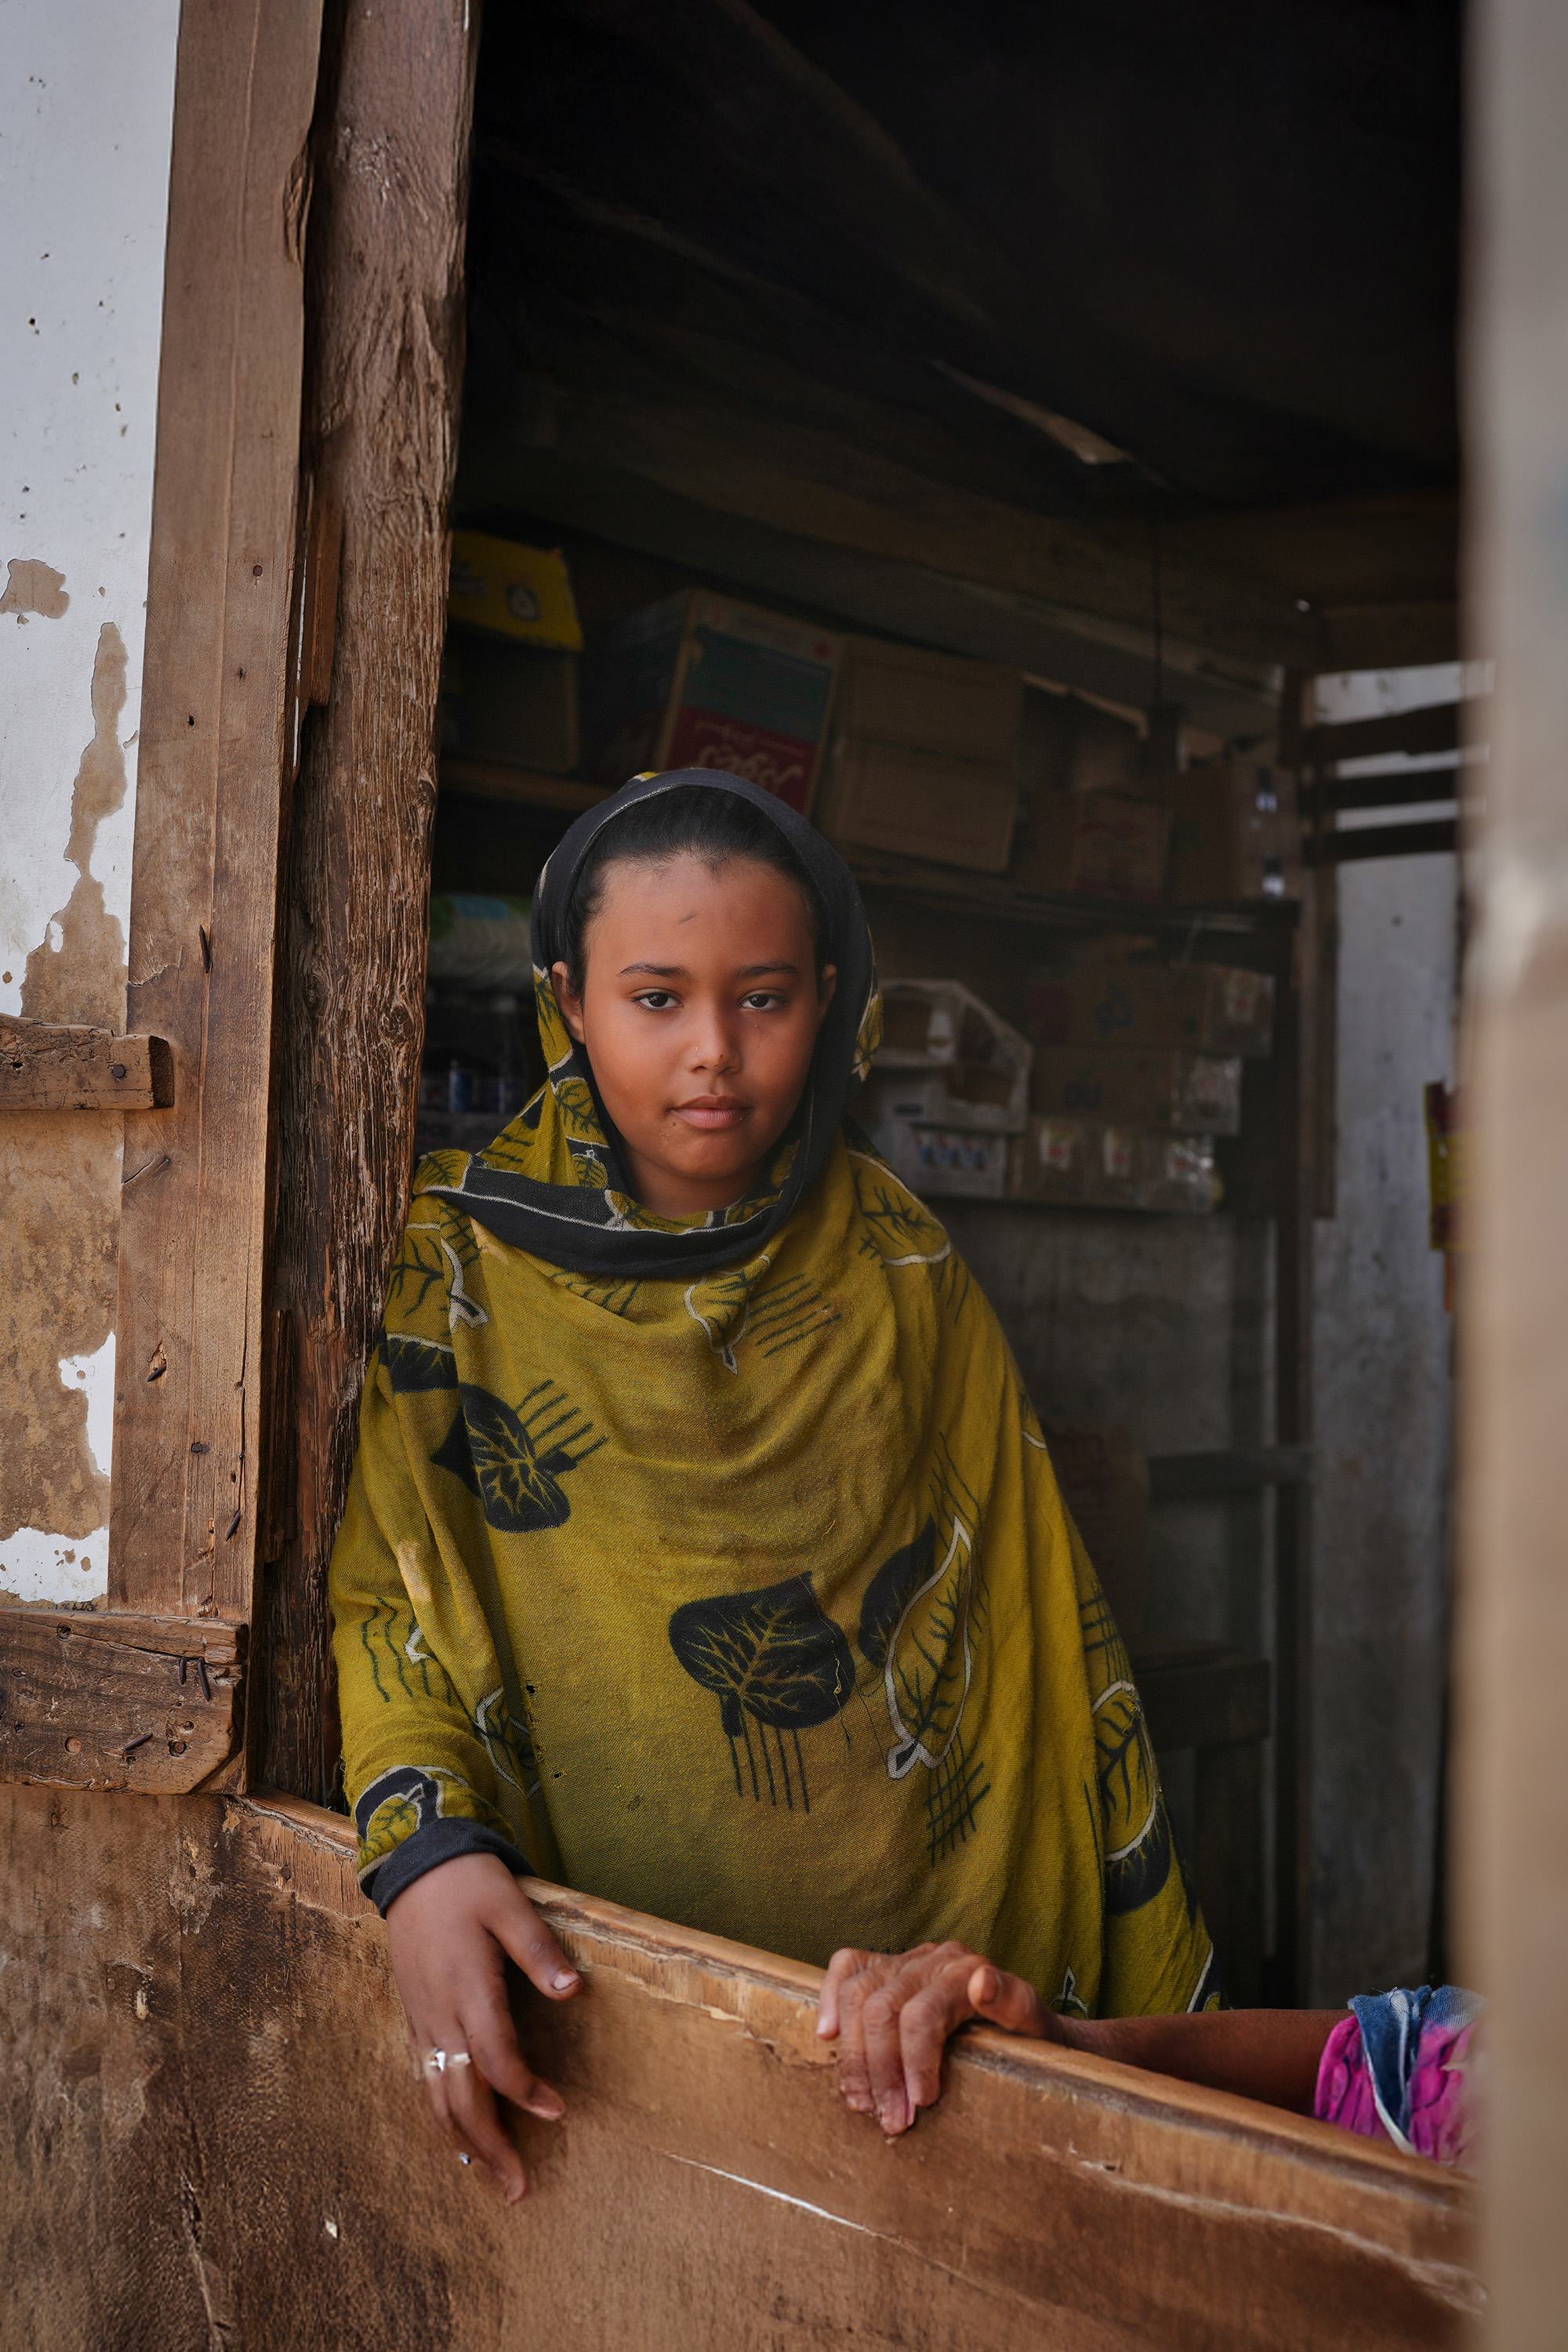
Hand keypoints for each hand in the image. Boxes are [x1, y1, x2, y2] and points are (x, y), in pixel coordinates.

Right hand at [386, 1853, 580, 2200]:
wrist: (413, 1866)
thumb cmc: (468, 1883)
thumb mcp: (510, 1904)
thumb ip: (539, 1950)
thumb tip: (574, 1992)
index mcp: (468, 1988)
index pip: (495, 2058)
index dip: (525, 2091)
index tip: (558, 2111)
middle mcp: (441, 2013)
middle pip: (461, 2097)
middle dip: (490, 2147)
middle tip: (519, 2189)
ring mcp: (423, 2019)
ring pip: (436, 2098)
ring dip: (464, 2143)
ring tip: (492, 2178)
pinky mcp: (415, 2017)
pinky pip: (424, 2081)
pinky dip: (441, 2116)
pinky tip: (458, 2137)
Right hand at [816, 1941, 1057, 2134]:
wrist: (1025, 2024)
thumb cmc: (1029, 2035)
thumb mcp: (1035, 2025)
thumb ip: (1014, 2002)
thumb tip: (982, 1981)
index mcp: (965, 1970)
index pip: (922, 2012)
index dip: (914, 2061)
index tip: (921, 2104)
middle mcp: (931, 1959)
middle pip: (882, 2008)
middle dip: (881, 2071)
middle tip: (891, 2120)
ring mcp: (904, 1961)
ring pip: (857, 1995)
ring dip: (855, 2057)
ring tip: (864, 2103)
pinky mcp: (884, 1966)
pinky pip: (845, 1968)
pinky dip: (830, 2000)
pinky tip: (829, 2038)